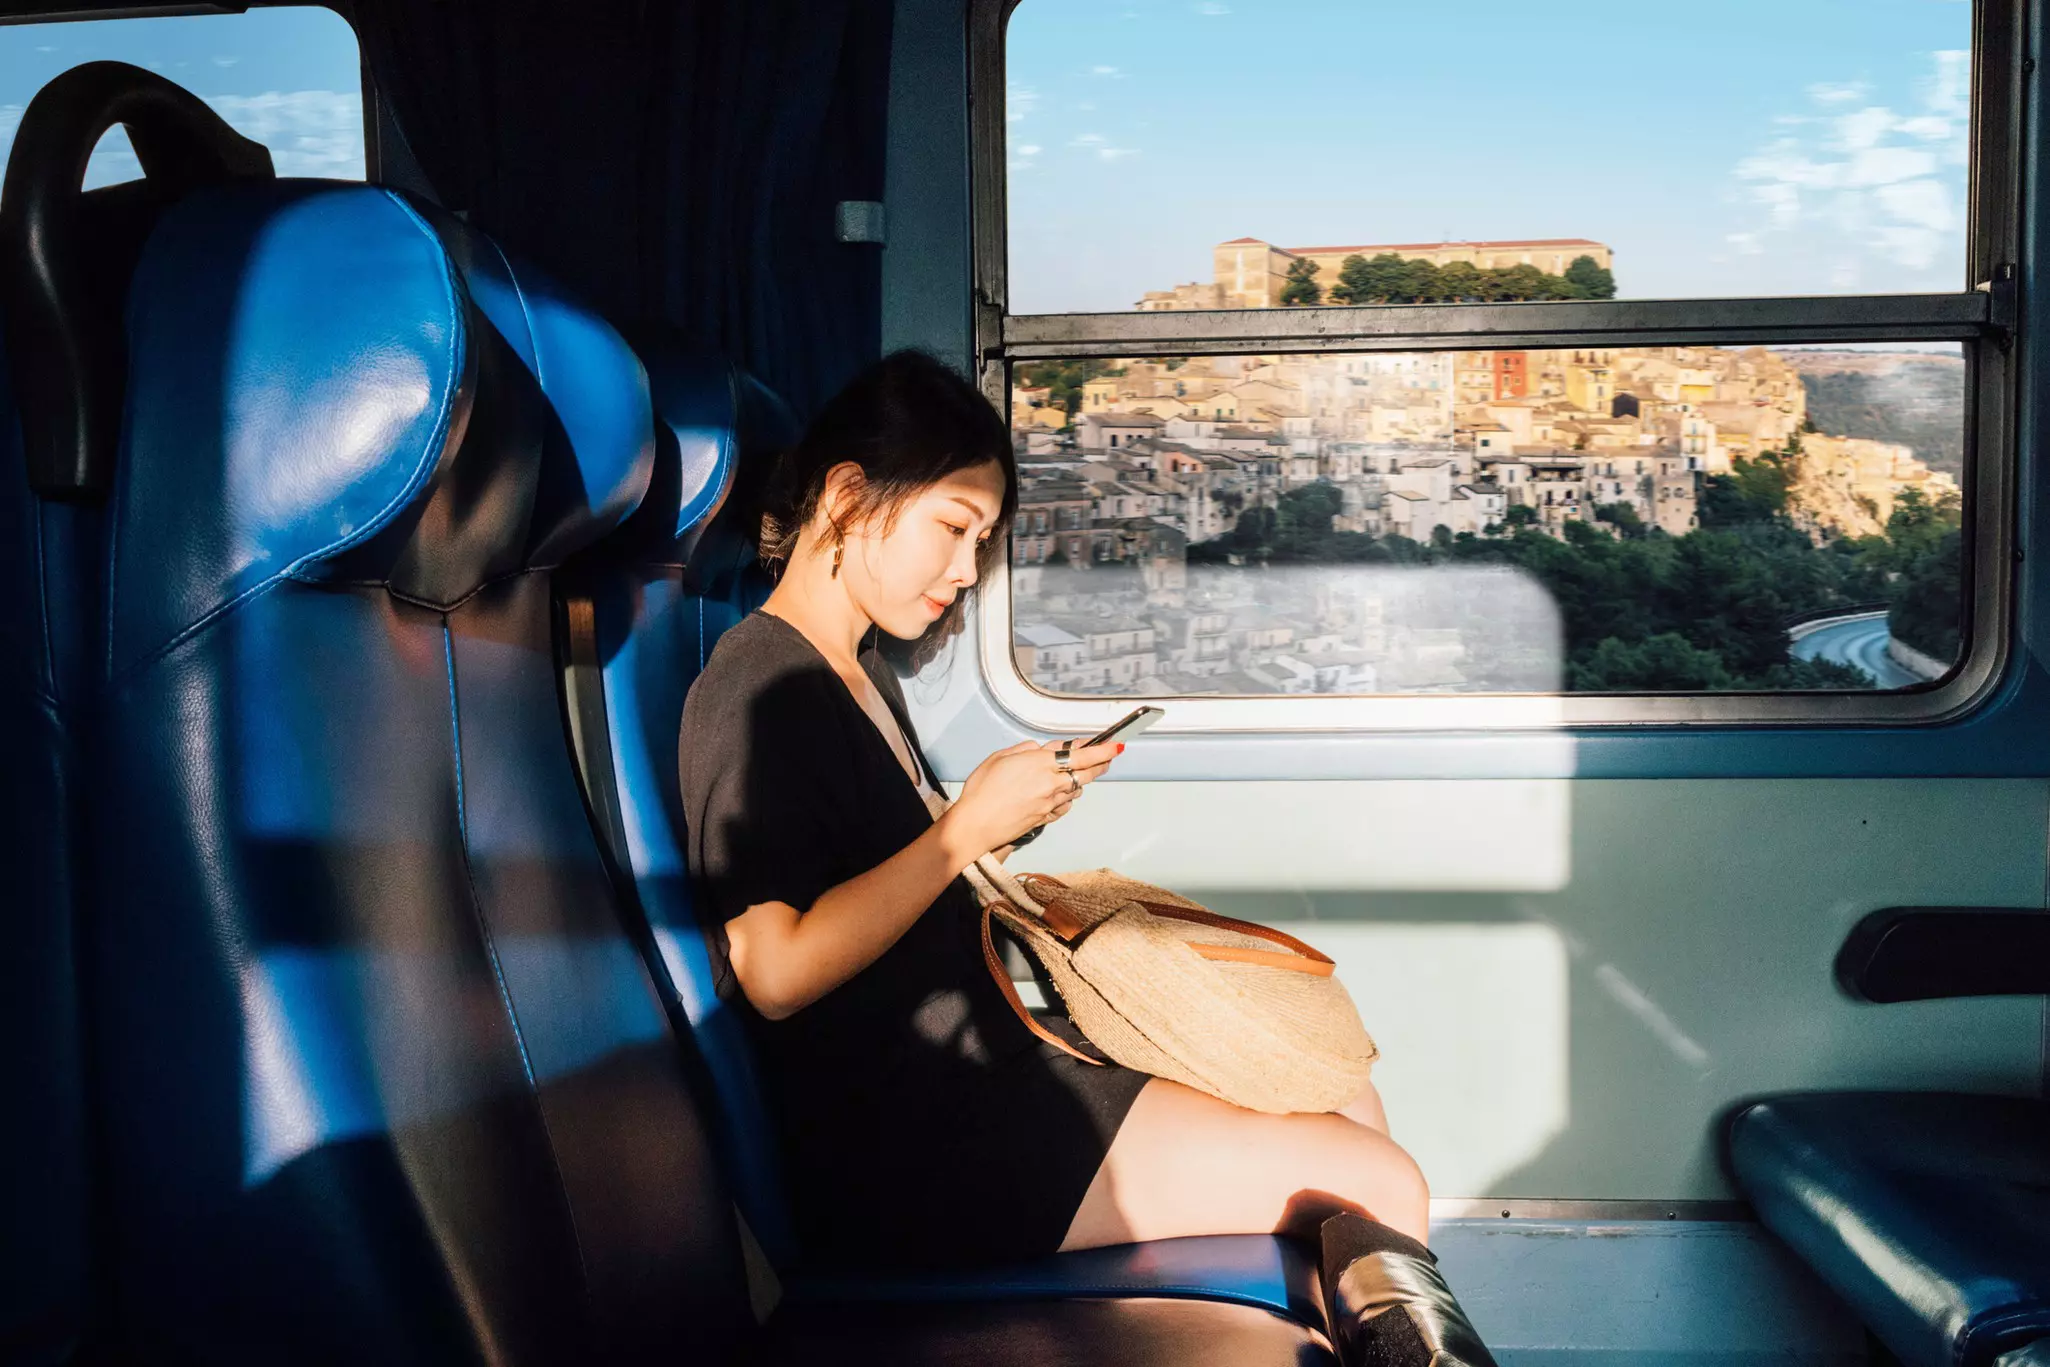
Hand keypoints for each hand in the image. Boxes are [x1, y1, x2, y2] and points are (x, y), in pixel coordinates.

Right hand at [947, 736, 1118, 856]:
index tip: (1115, 745)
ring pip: (1077, 789)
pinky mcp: (1046, 818)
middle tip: (1109, 757)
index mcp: (1040, 764)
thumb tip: (1037, 749)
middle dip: (1102, 764)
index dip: (1103, 750)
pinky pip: (1065, 805)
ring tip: (1078, 773)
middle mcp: (1050, 784)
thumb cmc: (982, 792)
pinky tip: (1061, 793)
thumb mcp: (999, 757)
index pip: (1082, 755)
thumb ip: (1023, 749)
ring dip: (1081, 779)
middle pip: (1088, 773)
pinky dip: (1067, 797)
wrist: (975, 825)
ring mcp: (1050, 803)